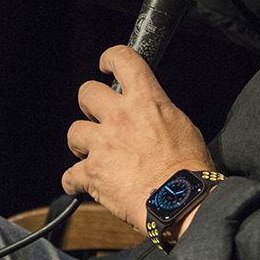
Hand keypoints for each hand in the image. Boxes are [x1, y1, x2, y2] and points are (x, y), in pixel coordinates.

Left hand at [61, 46, 214, 229]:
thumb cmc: (189, 170)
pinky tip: (82, 186)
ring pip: (74, 132)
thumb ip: (158, 114)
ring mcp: (103, 143)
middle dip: (90, 106)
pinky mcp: (92, 171)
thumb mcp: (182, 127)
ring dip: (81, 144)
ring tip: (94, 156)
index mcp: (146, 101)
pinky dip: (75, 182)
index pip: (123, 59)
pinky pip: (70, 175)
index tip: (106, 65)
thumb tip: (151, 116)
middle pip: (87, 92)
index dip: (110, 58)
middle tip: (98, 119)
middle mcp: (120, 116)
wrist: (181, 202)